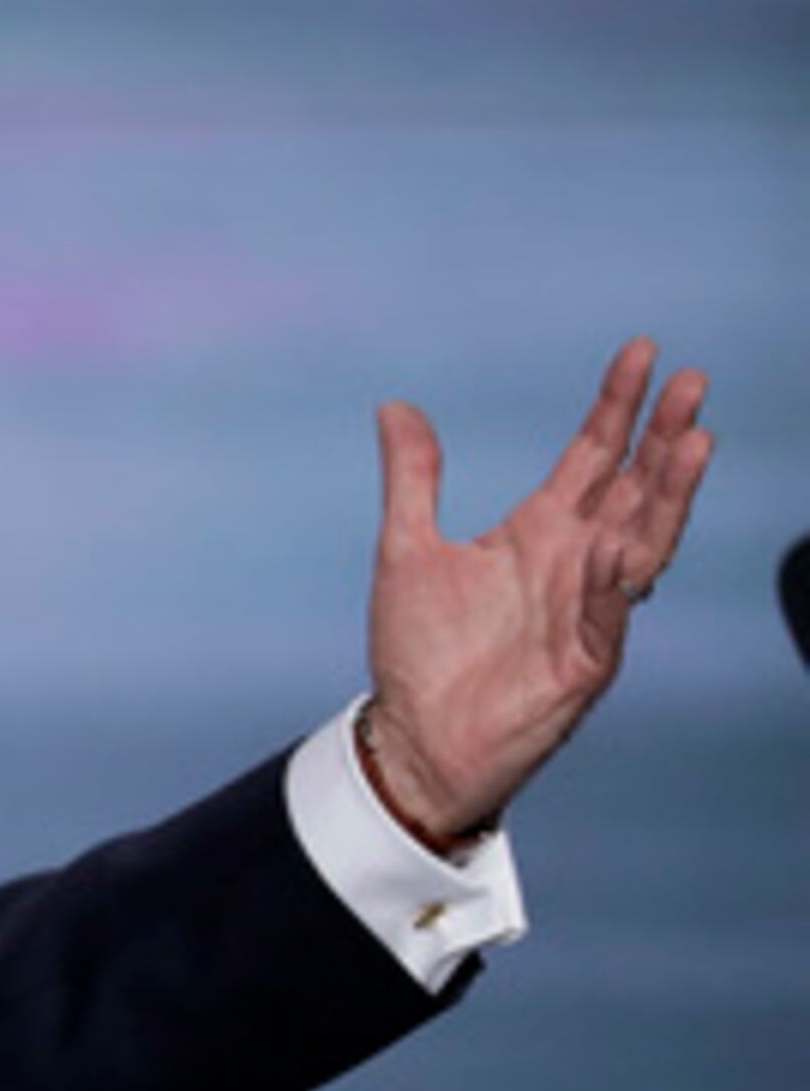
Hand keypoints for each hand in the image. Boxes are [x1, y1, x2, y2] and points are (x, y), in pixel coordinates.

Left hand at [358, 338, 712, 846]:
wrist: (416, 738)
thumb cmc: (420, 652)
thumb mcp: (406, 550)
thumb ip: (413, 480)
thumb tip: (396, 408)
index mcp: (541, 531)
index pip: (594, 455)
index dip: (618, 406)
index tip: (642, 352)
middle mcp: (577, 561)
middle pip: (636, 486)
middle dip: (665, 436)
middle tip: (691, 382)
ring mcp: (590, 608)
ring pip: (645, 540)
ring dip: (670, 496)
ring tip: (694, 443)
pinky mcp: (587, 659)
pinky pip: (606, 613)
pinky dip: (609, 580)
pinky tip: (613, 546)